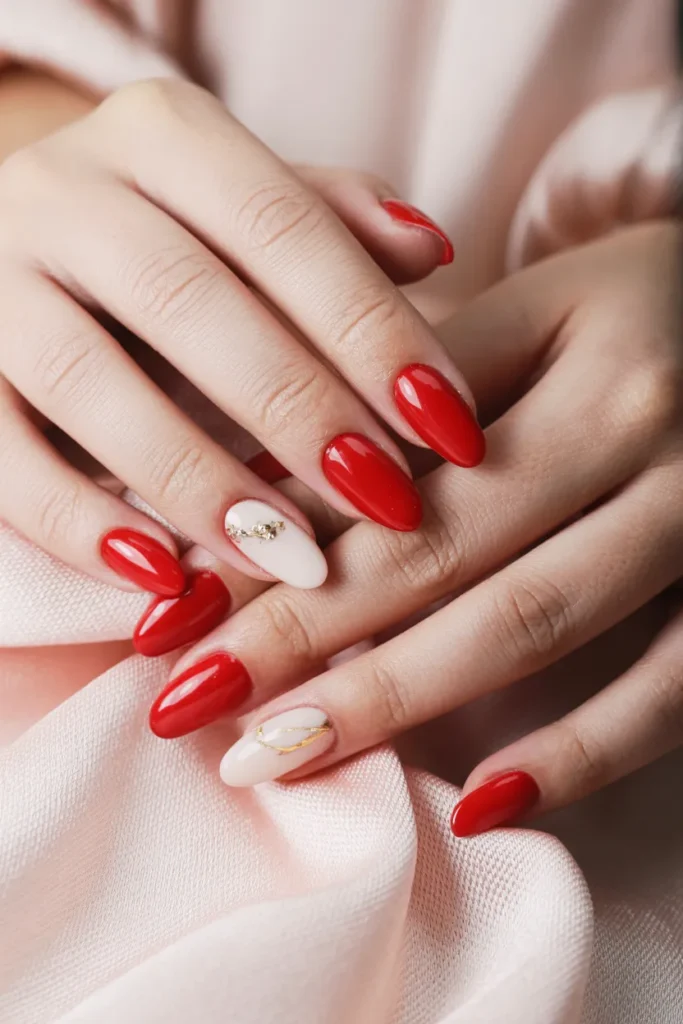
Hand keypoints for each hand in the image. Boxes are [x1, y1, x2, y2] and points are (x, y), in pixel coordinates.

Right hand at [0, 78, 482, 608]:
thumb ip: (332, 224)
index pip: (288, 229)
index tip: (454, 431)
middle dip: (302, 413)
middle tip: (389, 504)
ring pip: (91, 383)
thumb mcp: (246, 210)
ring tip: (293, 561)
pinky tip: (162, 579)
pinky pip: (1, 455)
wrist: (17, 246)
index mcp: (162, 135)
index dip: (378, 335)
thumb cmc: (171, 241)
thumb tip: (431, 251)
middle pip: (193, 304)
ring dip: (201, 483)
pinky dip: (80, 524)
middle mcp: (66, 189)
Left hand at [154, 223, 682, 834]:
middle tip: (192, 706)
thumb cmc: (617, 317)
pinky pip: (669, 691)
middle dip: (305, 639)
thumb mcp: (518, 318)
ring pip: (536, 622)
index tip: (172, 623)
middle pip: (450, 550)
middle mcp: (644, 431)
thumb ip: (394, 398)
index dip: (276, 546)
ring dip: (398, 700)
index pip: (397, 464)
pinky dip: (580, 753)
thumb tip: (246, 506)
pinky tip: (481, 806)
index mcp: (572, 349)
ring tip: (277, 756)